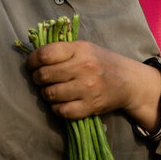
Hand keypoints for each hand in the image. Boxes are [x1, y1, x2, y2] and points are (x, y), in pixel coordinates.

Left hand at [26, 41, 160, 131]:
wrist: (128, 81)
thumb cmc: (101, 62)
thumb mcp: (85, 48)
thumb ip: (62, 51)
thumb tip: (34, 57)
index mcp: (80, 50)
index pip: (45, 54)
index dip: (32, 60)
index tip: (31, 65)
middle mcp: (83, 68)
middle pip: (44, 75)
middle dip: (37, 78)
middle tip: (40, 79)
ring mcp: (87, 88)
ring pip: (50, 94)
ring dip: (46, 93)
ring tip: (51, 90)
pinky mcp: (90, 107)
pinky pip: (61, 111)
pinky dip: (56, 108)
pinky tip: (60, 103)